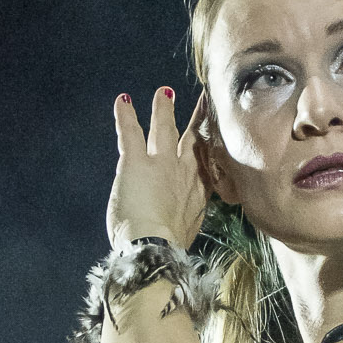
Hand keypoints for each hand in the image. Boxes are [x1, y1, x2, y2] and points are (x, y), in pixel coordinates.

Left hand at [106, 86, 212, 253]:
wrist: (156, 248)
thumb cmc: (169, 249)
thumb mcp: (188, 231)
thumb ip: (188, 216)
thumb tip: (184, 218)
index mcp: (199, 192)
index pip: (209, 162)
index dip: (213, 146)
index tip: (219, 134)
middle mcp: (185, 173)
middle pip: (194, 139)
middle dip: (199, 120)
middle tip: (205, 102)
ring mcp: (161, 163)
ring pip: (163, 128)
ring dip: (163, 109)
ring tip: (164, 93)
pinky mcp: (136, 162)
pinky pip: (131, 132)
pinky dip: (126, 116)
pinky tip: (123, 100)